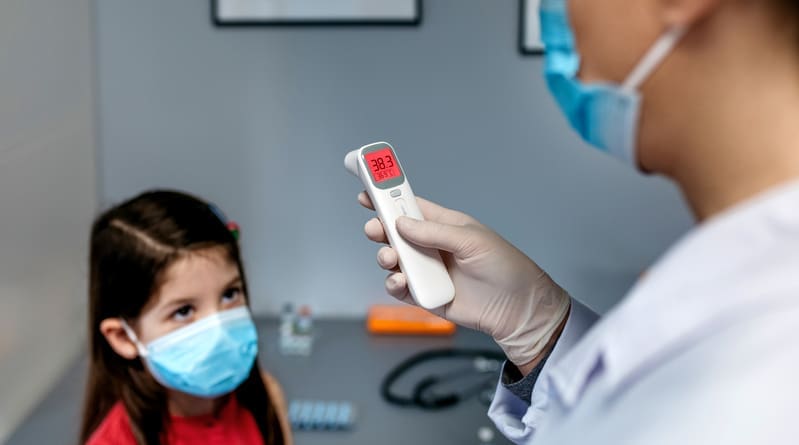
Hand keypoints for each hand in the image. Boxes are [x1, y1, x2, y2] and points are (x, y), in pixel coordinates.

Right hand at [359, 192, 569, 366]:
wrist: (516, 309)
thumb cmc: (505, 268)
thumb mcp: (472, 240)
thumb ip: (435, 231)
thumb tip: (402, 223)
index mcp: (444, 225)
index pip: (411, 207)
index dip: (389, 198)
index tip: (368, 192)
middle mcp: (432, 246)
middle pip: (395, 233)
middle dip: (380, 229)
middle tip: (375, 230)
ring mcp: (427, 271)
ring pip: (393, 260)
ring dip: (385, 256)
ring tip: (391, 258)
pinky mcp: (424, 295)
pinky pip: (400, 287)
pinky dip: (394, 284)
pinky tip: (400, 281)